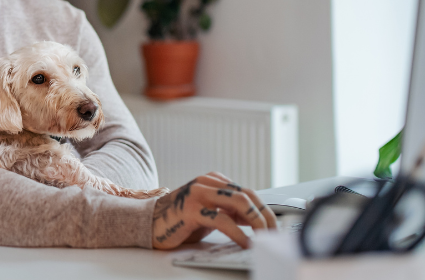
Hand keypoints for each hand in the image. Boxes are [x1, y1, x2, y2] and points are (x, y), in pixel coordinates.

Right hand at [150, 172, 276, 249]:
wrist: (148, 223)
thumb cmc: (180, 220)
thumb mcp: (209, 212)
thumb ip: (230, 211)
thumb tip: (258, 221)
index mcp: (212, 180)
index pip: (248, 192)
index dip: (265, 210)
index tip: (275, 227)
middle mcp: (206, 183)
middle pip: (246, 195)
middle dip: (265, 216)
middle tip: (273, 234)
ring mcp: (198, 194)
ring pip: (238, 203)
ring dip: (257, 223)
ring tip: (263, 238)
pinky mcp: (191, 210)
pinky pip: (222, 220)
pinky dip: (239, 233)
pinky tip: (245, 243)